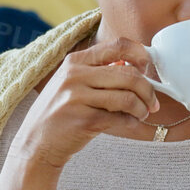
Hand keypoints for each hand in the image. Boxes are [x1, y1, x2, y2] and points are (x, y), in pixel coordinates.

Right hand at [6, 36, 168, 170]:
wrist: (36, 144)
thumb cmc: (61, 113)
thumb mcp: (72, 83)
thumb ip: (100, 72)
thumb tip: (136, 66)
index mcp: (75, 61)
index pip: (118, 45)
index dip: (140, 55)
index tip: (148, 68)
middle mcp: (75, 75)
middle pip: (128, 74)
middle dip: (148, 90)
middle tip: (153, 102)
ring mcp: (77, 97)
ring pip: (128, 97)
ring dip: (142, 108)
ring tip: (142, 114)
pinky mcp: (83, 120)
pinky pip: (121, 118)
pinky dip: (131, 122)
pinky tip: (129, 123)